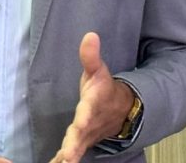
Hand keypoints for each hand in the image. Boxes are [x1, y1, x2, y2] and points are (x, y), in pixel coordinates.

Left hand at [49, 32, 134, 162]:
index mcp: (93, 105)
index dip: (84, 119)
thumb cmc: (104, 90)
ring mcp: (86, 136)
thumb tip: (90, 35)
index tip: (80, 126)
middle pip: (81, 135)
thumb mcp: (98, 71)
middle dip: (74, 146)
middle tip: (67, 157)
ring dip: (68, 157)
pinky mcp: (81, 143)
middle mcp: (89, 123)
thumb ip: (91, 56)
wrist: (121, 111)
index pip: (87, 112)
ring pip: (76, 148)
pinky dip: (64, 160)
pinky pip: (71, 154)